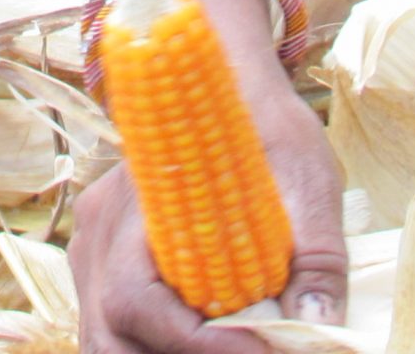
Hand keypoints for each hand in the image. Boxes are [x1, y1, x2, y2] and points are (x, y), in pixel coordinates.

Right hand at [74, 53, 345, 353]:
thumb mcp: (306, 181)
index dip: (197, 344)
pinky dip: (156, 344)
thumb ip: (315, 257)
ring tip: (236, 343)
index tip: (263, 350)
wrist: (236, 87)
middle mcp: (100, 230)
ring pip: (105, 336)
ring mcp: (95, 250)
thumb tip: (319, 326)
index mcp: (136, 201)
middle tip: (252, 352)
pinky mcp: (106, 265)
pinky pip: (115, 326)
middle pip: (108, 332)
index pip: (137, 299)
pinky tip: (213, 336)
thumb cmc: (268, 128)